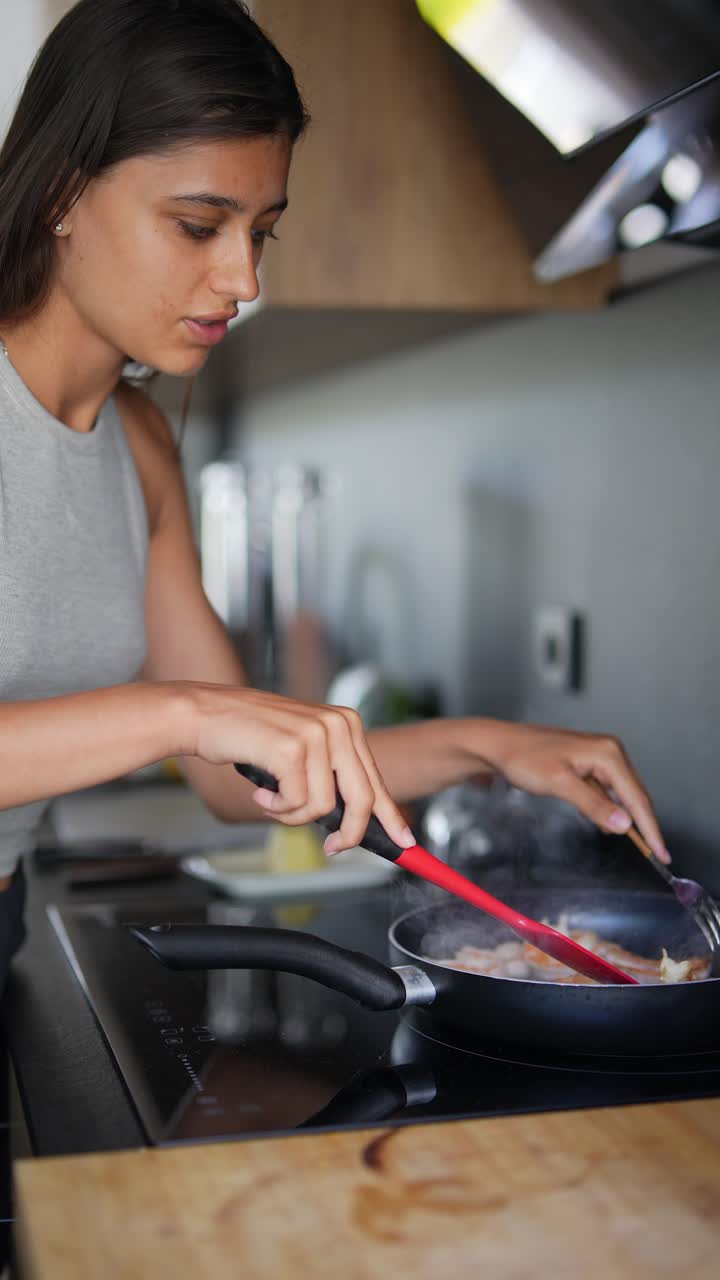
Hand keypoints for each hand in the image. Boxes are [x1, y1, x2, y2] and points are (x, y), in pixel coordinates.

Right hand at [186, 683, 414, 854]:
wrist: (205, 714)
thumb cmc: (249, 735)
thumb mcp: (301, 749)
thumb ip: (329, 775)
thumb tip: (351, 823)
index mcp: (346, 724)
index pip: (376, 780)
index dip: (391, 817)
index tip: (405, 843)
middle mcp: (339, 725)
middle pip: (362, 800)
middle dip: (350, 834)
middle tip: (334, 849)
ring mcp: (317, 735)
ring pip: (324, 808)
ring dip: (293, 815)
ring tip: (271, 798)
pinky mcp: (293, 749)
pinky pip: (297, 804)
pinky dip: (277, 808)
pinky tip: (260, 790)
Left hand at [485, 722, 669, 861]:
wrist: (499, 746)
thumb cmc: (523, 758)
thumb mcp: (559, 784)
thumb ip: (593, 804)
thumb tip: (623, 824)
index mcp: (607, 753)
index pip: (637, 797)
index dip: (650, 827)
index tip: (661, 852)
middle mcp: (609, 751)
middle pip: (635, 796)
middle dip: (643, 825)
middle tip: (654, 854)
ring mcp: (600, 757)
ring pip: (622, 795)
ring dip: (624, 818)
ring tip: (636, 843)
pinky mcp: (589, 764)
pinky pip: (606, 792)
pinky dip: (608, 809)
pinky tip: (605, 823)